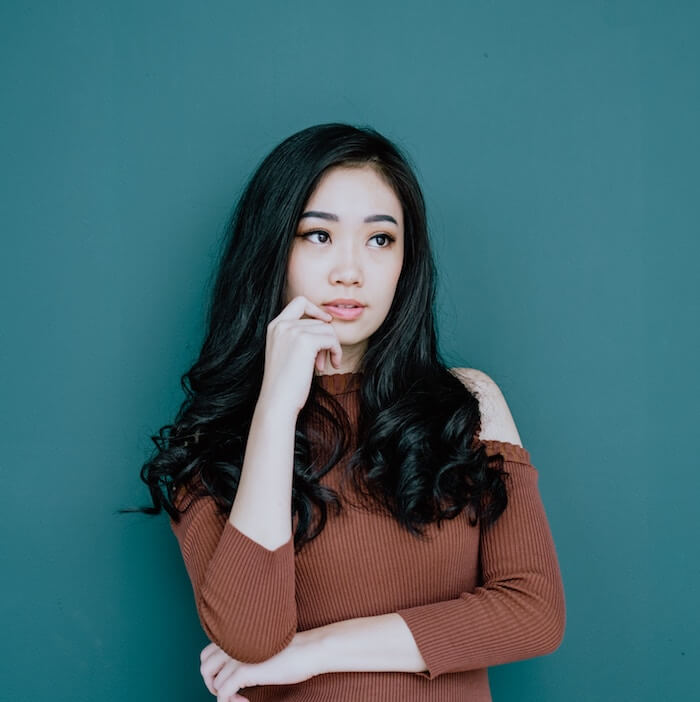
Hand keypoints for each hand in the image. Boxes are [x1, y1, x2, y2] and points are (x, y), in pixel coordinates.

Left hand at [199, 634, 318, 700]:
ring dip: (224, 695)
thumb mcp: (263, 648)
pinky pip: (223, 694)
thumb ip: (247, 652)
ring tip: (240, 698)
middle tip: (231, 691)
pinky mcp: (244, 671)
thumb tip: (236, 671)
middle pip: (205, 667)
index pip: (208, 653)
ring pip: (213, 682)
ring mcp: (237, 657)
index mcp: (237, 635)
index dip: (215, 671)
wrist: (309, 649)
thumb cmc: (293, 650)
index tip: (232, 681)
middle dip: (214, 683)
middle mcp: (233, 644)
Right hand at [258, 295, 342, 415]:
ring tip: (324, 365)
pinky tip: (331, 366)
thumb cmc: (284, 382)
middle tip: (322, 361)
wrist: (277, 400)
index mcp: (275, 326)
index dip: (316, 309)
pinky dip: (336, 352)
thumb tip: (326, 324)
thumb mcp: (286, 352)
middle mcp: (282, 324)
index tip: (326, 322)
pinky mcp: (305, 341)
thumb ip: (298, 336)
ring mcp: (293, 331)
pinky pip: (332, 339)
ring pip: (327, 330)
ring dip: (331, 347)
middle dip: (325, 340)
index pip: (299, 302)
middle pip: (318, 320)